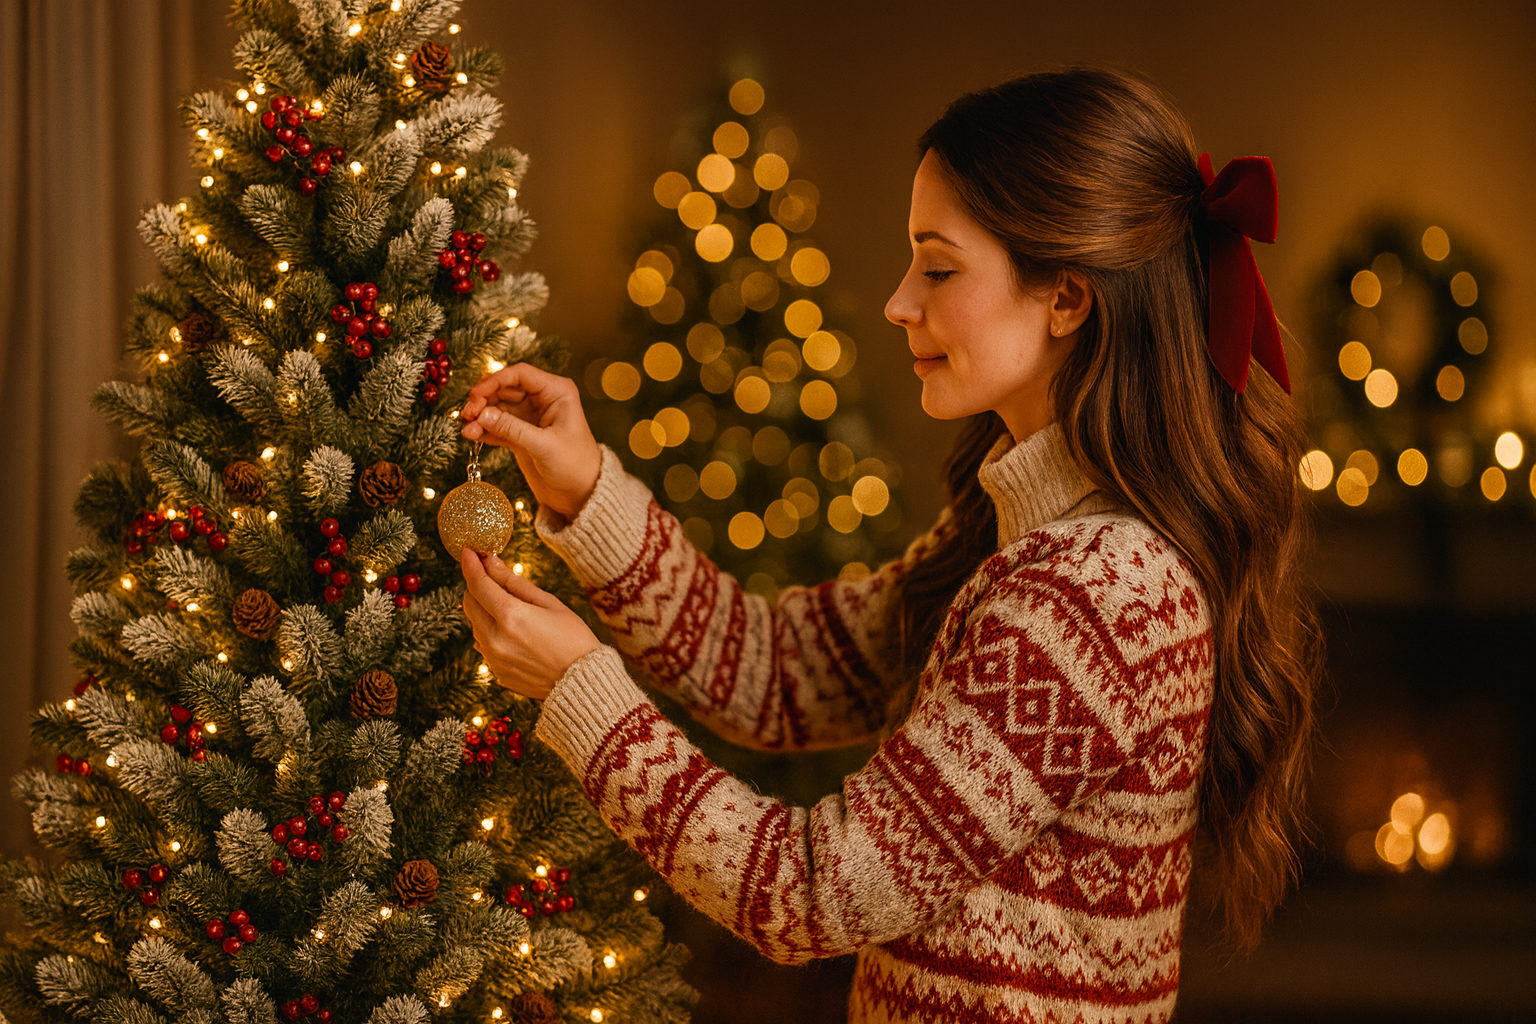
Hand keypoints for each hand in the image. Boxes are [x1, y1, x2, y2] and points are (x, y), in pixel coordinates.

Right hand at [459, 363, 601, 522]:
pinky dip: (484, 429)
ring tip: (468, 430)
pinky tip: (472, 435)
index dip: (495, 381)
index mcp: (556, 392)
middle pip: (504, 388)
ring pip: (497, 407)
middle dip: (484, 400)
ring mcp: (530, 416)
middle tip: (467, 414)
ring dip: (480, 416)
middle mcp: (542, 399)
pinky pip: (497, 425)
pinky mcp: (520, 434)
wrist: (580, 494)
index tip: (475, 395)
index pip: (520, 374)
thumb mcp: (543, 446)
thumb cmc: (574, 466)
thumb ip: (512, 429)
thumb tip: (482, 415)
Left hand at [459, 548, 600, 699]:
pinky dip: (492, 633)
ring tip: (513, 610)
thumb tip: (490, 562)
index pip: (478, 585)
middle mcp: (496, 639)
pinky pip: (484, 645)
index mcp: (511, 617)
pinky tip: (516, 634)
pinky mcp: (497, 672)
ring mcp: (494, 659)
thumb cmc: (573, 638)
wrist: (583, 682)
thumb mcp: (549, 603)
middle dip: (478, 588)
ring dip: (484, 611)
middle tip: (493, 579)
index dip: (470, 565)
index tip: (467, 551)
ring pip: (475, 625)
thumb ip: (514, 582)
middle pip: (469, 604)